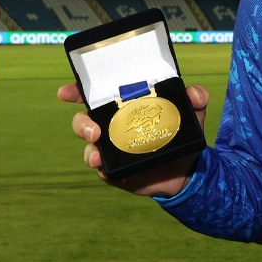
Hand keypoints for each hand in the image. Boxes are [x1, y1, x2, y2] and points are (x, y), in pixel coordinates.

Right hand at [61, 82, 208, 197]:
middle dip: (81, 123)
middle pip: (84, 120)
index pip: (95, 95)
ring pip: (88, 147)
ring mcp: (111, 149)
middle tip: (94, 131)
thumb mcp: (192, 114)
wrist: (188, 171)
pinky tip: (105, 167)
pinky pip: (101, 170)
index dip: (76, 91)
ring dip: (89, 149)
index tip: (66, 92)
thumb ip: (196, 100)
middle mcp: (112, 126)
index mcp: (124, 106)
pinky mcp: (114, 170)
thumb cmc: (182, 135)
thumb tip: (194, 94)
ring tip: (98, 152)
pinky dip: (101, 168)